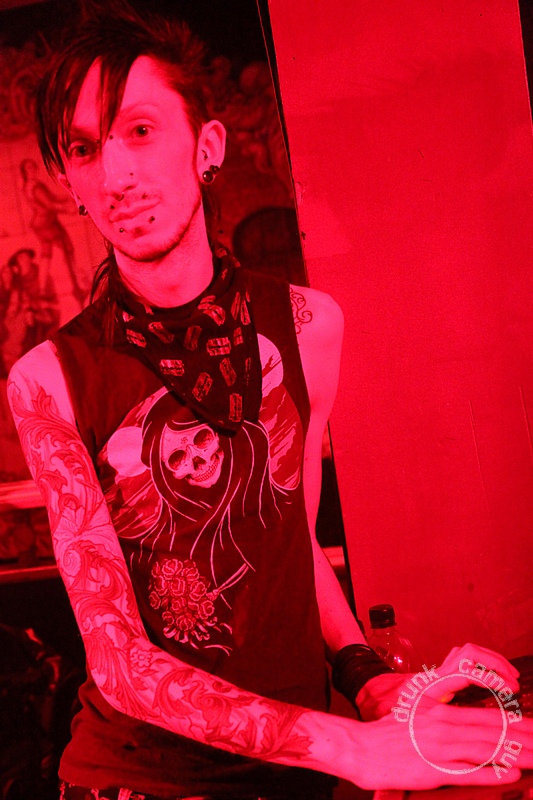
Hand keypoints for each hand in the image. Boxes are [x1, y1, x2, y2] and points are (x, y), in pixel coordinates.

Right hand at [349, 699, 532, 790]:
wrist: (360, 747)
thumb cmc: (389, 734)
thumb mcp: (418, 713)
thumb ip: (446, 716)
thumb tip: (474, 726)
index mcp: (441, 709)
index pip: (487, 715)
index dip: (515, 721)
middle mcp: (443, 723)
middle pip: (493, 729)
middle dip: (525, 736)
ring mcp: (439, 745)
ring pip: (486, 746)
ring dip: (517, 753)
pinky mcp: (432, 767)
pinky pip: (466, 770)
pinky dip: (490, 771)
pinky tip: (509, 773)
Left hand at [355, 642, 519, 720]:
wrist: (370, 693)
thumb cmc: (383, 708)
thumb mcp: (404, 721)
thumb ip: (430, 731)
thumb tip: (454, 742)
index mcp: (431, 685)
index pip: (465, 669)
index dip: (489, 677)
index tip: (507, 688)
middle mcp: (436, 673)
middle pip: (470, 654)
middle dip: (497, 664)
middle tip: (513, 681)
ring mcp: (437, 670)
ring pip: (467, 652)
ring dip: (491, 660)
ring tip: (508, 676)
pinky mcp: (439, 674)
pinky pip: (464, 659)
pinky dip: (482, 663)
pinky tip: (491, 676)